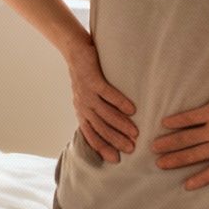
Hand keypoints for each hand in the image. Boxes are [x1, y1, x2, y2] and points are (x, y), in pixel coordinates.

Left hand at [66, 40, 136, 163]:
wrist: (73, 50)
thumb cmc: (86, 74)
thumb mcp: (88, 96)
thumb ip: (98, 110)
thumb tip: (116, 125)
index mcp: (83, 112)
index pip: (92, 135)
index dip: (103, 148)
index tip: (116, 159)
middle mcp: (83, 106)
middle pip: (100, 128)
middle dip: (116, 140)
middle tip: (131, 149)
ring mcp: (87, 94)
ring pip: (104, 114)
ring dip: (120, 125)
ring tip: (135, 133)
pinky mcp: (92, 80)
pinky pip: (107, 94)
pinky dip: (119, 103)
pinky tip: (132, 110)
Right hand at [153, 76, 208, 189]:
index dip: (201, 178)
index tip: (186, 185)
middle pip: (195, 155)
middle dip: (175, 161)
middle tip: (160, 164)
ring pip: (188, 138)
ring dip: (171, 143)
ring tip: (156, 147)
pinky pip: (190, 118)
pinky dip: (177, 121)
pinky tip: (164, 123)